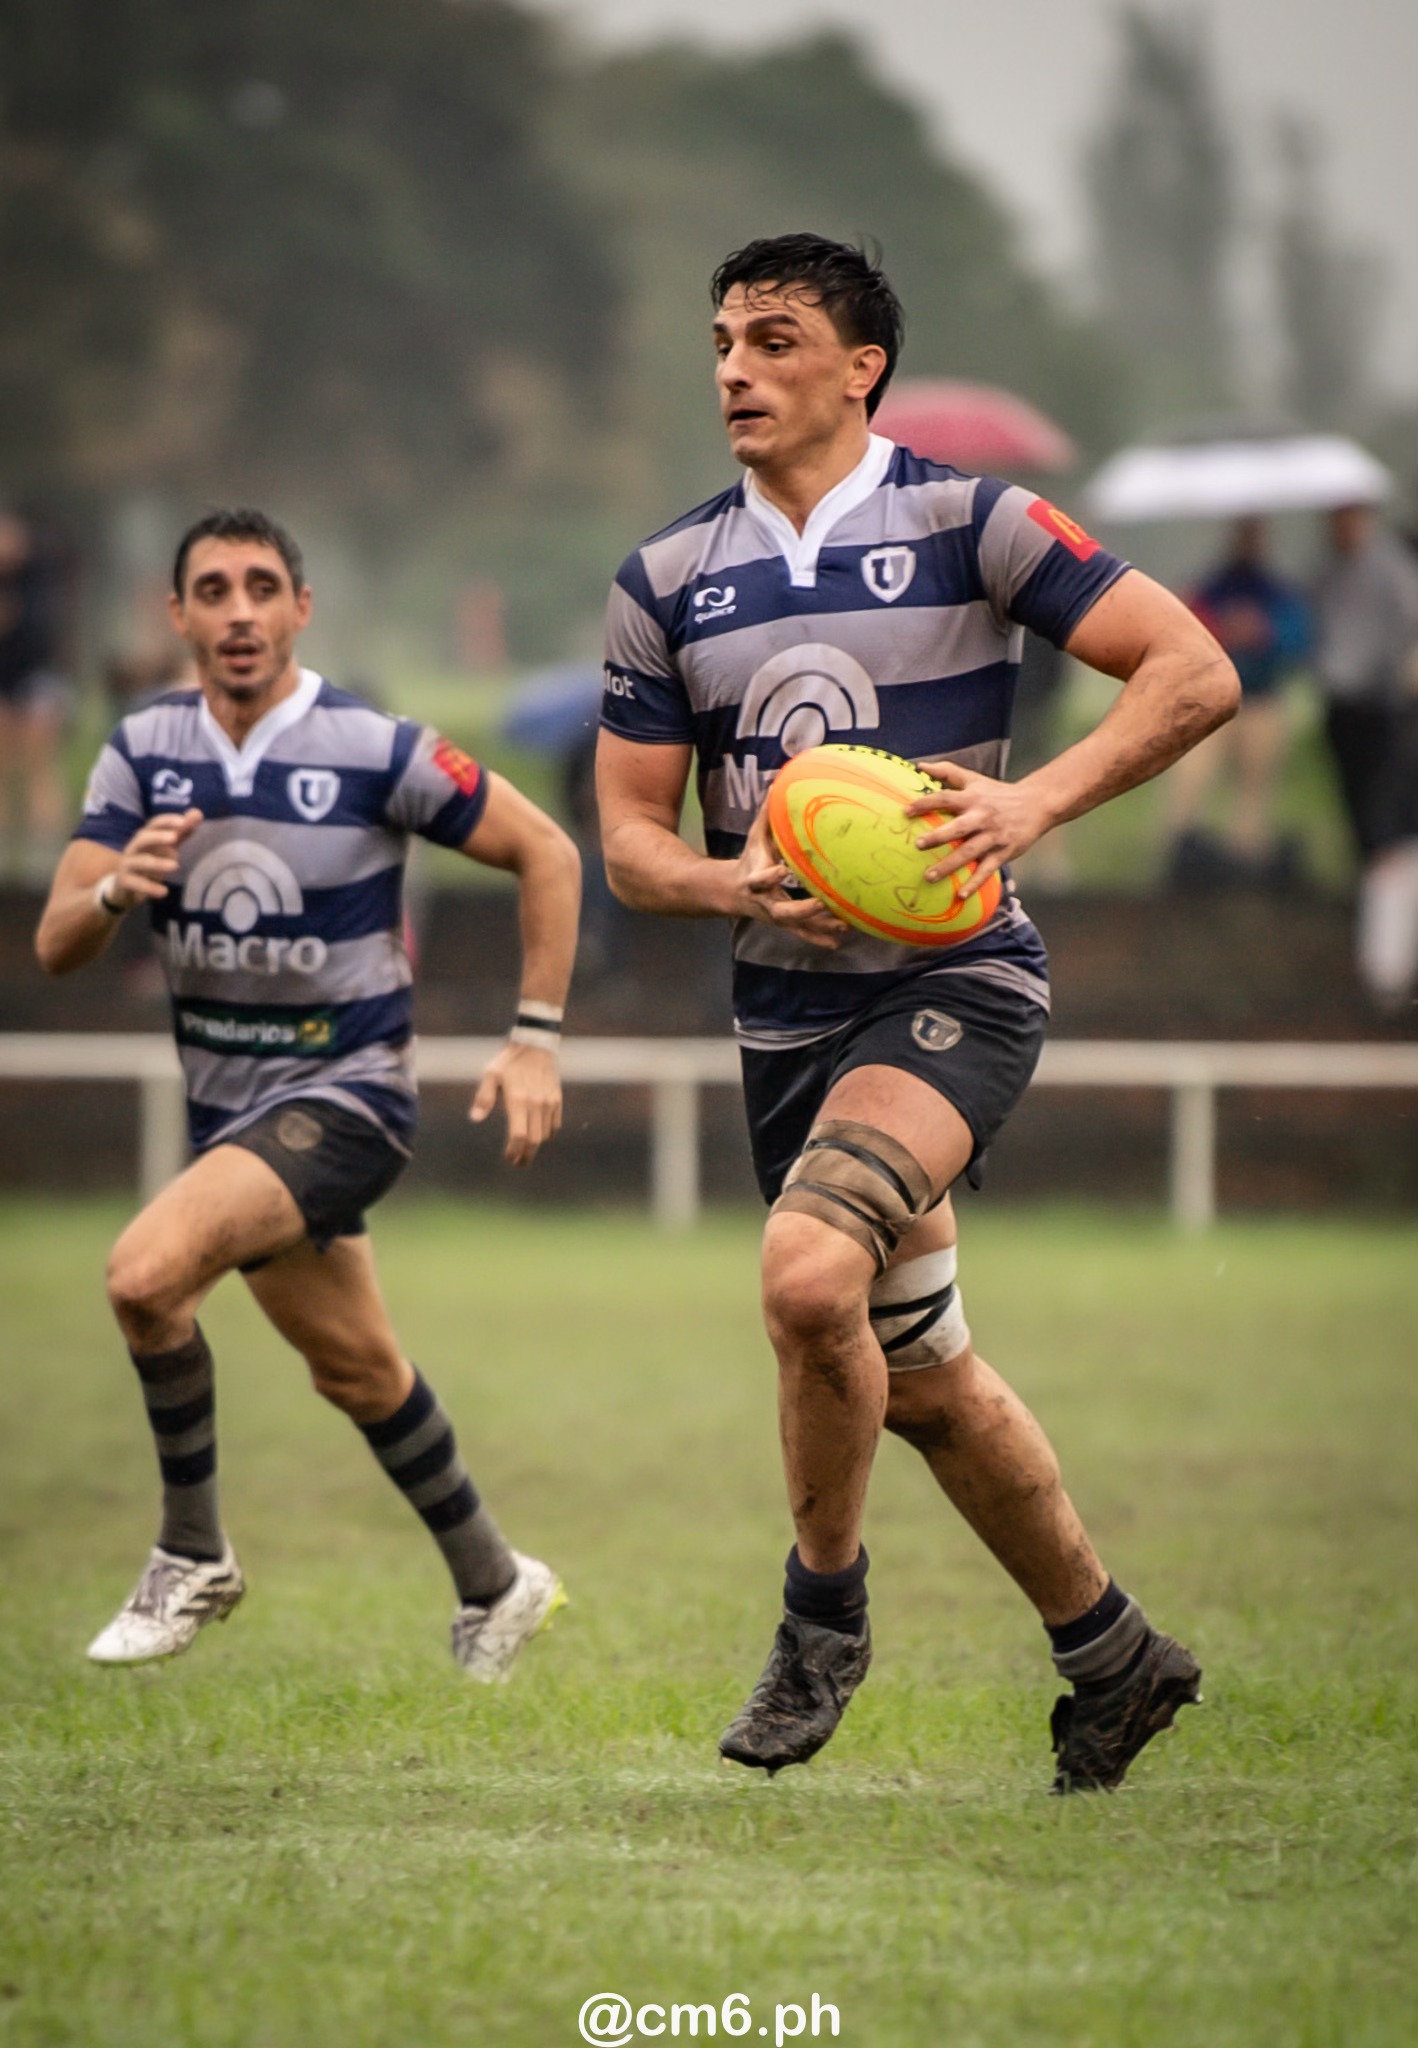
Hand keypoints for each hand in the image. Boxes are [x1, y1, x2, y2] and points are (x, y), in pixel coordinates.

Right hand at [109, 808, 203, 907]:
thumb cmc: (148, 862)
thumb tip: (198, 812)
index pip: (154, 824)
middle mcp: (134, 848)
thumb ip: (181, 832)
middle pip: (142, 838)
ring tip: (175, 866)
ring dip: (156, 862)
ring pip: (139, 861)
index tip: (184, 821)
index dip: (168, 821)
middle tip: (174, 837)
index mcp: (145, 837)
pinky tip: (164, 892)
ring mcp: (128, 865)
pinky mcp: (125, 882)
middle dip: (157, 836)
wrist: (123, 887)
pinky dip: (149, 887)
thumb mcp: (166, 847)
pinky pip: (136, 883)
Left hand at [469, 1042, 562, 1165]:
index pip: (519, 1135)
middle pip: (534, 1141)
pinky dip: (546, 1133)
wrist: (536, 1044)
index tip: (508, 1157)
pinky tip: (537, 1134)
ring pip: (544, 1135)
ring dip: (535, 1146)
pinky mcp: (556, 1099)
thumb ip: (483, 1097)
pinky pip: (554, 1125)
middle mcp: (535, 1103)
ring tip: (525, 1149)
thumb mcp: (490, 1074)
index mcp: (517, 1100)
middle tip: (518, 1162)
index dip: (513, 1151)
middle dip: (526, 1156)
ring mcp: (548, 1102)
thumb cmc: (509, 1060)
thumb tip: (475, 1118)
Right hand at [727, 802, 846, 949]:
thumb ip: (766, 816)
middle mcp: (765, 902)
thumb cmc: (750, 859)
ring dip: (819, 927)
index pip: (759, 880)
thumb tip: (777, 784)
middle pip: (782, 912)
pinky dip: (819, 937)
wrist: (733, 892)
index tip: (781, 871)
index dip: (769, 877)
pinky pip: (803, 933)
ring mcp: (776, 916)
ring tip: (842, 926)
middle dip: (802, 910)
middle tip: (821, 903)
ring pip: (797, 926)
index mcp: (755, 880)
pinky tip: (838, 940)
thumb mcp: (755, 838)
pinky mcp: (785, 924)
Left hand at [906, 761, 1050, 898]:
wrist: (1037, 803)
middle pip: (957, 827)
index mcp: (972, 799)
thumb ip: (947, 772)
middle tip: (918, 845)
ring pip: (969, 852)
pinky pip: (987, 870)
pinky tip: (960, 895)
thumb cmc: (999, 793)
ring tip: (929, 877)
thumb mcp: (974, 779)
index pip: (946, 798)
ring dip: (950, 865)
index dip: (926, 803)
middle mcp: (982, 817)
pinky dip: (975, 883)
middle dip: (938, 837)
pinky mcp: (1004, 852)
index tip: (906, 811)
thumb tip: (919, 765)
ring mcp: (993, 836)